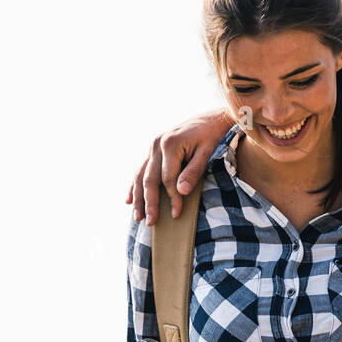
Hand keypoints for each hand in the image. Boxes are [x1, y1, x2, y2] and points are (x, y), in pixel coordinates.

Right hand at [126, 110, 235, 224]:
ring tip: (137, 217)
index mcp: (170, 144)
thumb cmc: (212, 136)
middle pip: (149, 179)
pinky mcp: (153, 149)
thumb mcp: (207, 153)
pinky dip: (134, 186)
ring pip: (141, 176)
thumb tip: (180, 191)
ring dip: (138, 198)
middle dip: (149, 203)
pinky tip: (129, 200)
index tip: (176, 214)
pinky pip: (141, 169)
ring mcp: (153, 146)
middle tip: (150, 222)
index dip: (172, 198)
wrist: (212, 118)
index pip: (167, 179)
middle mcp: (157, 144)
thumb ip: (193, 172)